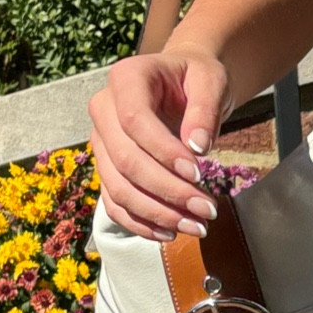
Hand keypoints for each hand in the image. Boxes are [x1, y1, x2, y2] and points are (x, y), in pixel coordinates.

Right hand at [88, 49, 231, 241]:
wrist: (183, 84)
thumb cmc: (197, 79)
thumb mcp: (211, 81)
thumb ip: (205, 109)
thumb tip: (198, 147)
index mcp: (126, 79)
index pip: (134, 121)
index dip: (163, 151)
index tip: (198, 173)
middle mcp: (103, 110)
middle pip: (125, 160)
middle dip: (168, 191)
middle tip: (208, 210)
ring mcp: (101, 142)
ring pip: (118, 187)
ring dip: (157, 214)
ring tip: (197, 227)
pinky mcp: (107, 168)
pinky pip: (115, 202)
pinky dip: (140, 223)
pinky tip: (170, 233)